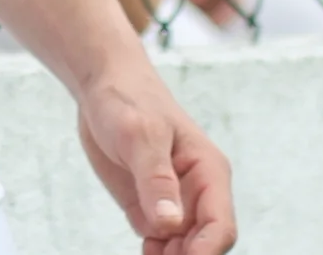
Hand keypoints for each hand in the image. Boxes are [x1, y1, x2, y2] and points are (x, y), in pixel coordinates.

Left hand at [75, 58, 236, 254]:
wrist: (102, 85)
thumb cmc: (128, 99)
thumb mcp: (140, 135)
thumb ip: (156, 179)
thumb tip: (171, 224)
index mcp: (209, 172)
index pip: (221, 226)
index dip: (205, 252)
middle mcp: (197, 192)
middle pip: (205, 244)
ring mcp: (174, 203)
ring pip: (183, 249)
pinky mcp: (149, 208)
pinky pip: (160, 244)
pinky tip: (142, 253)